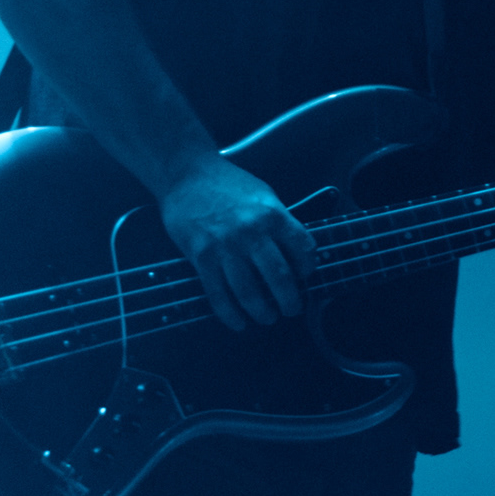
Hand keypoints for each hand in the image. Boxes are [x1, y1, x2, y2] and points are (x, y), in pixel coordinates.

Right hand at [158, 157, 313, 329]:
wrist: (186, 174)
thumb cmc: (227, 184)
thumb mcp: (263, 195)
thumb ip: (279, 222)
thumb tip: (295, 251)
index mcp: (272, 214)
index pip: (302, 248)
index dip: (308, 268)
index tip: (306, 278)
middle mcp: (252, 232)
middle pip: (280, 277)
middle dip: (290, 300)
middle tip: (292, 309)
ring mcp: (225, 247)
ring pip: (250, 292)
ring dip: (262, 312)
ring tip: (268, 318)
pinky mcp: (201, 257)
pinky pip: (218, 294)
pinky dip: (230, 314)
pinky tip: (239, 322)